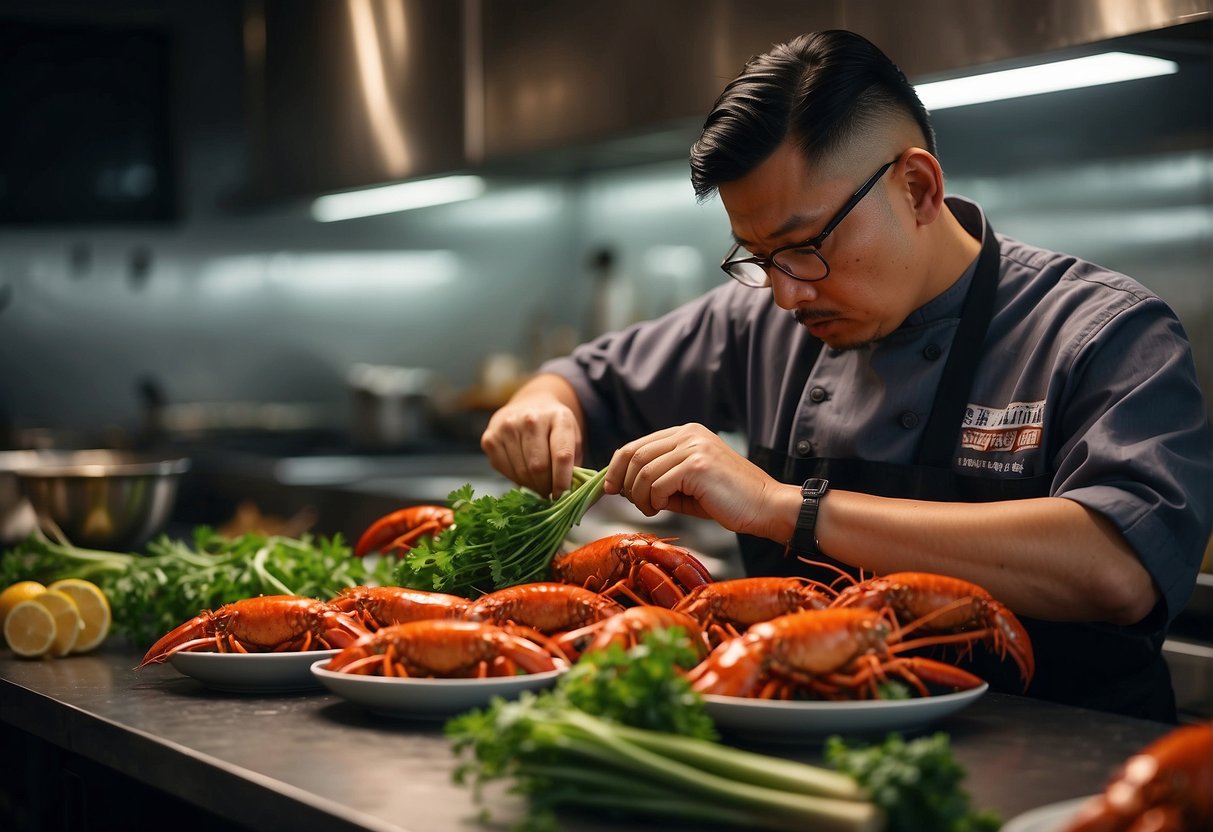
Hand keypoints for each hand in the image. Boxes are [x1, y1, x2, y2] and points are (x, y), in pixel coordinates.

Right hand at [480, 378, 583, 497]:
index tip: (562, 496)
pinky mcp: (490, 437)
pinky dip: (515, 478)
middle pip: (538, 467)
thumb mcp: (573, 439)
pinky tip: (523, 474)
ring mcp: (507, 426)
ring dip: (531, 485)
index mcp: (558, 417)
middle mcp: (531, 418)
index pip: (562, 456)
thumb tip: (568, 495)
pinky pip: (504, 469)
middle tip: (549, 493)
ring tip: (538, 483)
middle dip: (545, 487)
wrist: (529, 406)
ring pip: (521, 472)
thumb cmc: (554, 429)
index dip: (562, 481)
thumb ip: (573, 464)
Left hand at [605, 423, 789, 537]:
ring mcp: (693, 447)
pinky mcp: (697, 465)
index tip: (610, 488)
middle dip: (624, 483)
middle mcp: (688, 433)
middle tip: (631, 503)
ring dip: (639, 497)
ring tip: (651, 510)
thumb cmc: (727, 501)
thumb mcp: (686, 486)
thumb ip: (658, 480)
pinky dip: (653, 501)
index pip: (637, 445)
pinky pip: (657, 484)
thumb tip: (622, 486)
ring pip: (643, 471)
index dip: (617, 467)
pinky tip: (662, 509)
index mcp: (686, 433)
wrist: (766, 507)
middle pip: (634, 454)